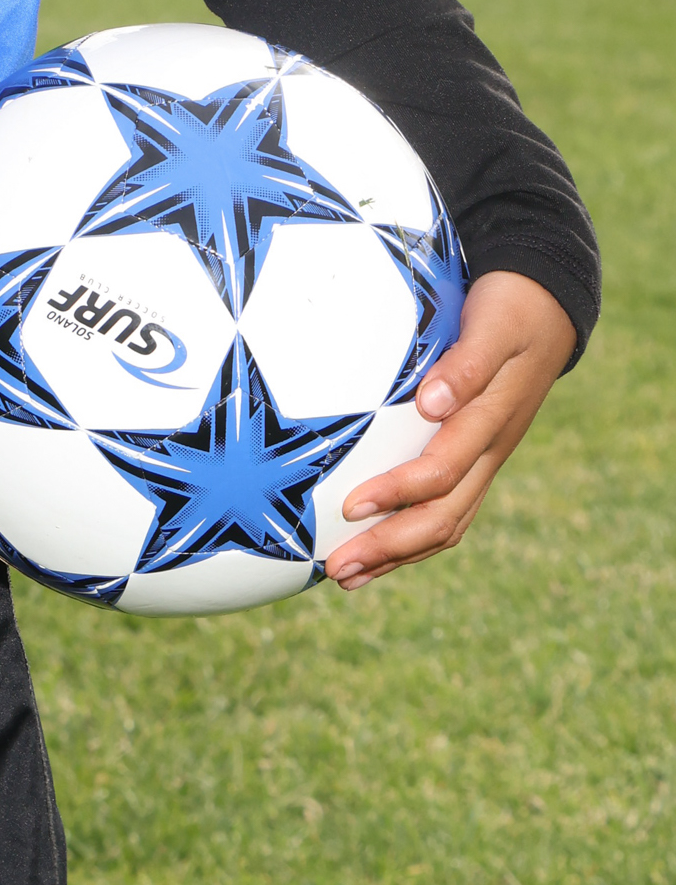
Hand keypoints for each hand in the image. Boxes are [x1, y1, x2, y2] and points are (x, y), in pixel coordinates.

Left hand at [325, 268, 576, 591]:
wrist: (546, 308)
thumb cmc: (510, 311)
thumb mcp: (493, 326)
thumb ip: (467, 365)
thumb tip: (432, 404)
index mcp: (489, 423)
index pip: (441, 472)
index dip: (397, 492)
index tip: (349, 506)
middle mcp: (488, 452)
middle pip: (442, 516)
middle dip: (390, 547)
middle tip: (337, 568)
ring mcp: (485, 461)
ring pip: (445, 523)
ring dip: (397, 554)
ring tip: (346, 575)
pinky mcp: (476, 459)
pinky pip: (447, 509)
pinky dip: (412, 536)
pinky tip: (377, 548)